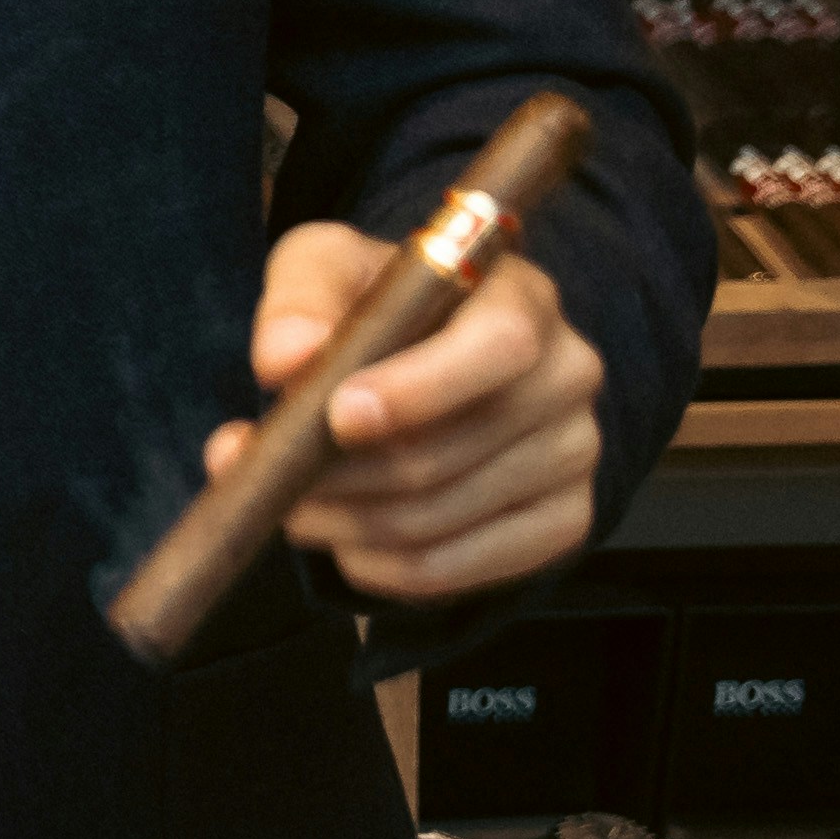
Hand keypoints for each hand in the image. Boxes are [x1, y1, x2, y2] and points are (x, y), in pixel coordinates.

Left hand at [213, 227, 604, 605]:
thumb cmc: (379, 307)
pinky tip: (342, 541)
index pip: (500, 346)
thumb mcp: (330, 269)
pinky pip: (456, 569)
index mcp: (523, 299)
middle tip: (267, 474)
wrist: (430, 363)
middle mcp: (566, 376)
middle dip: (340, 474)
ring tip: (290, 505)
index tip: (336, 416)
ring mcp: (572, 455)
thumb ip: (301, 300)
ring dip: (344, 523)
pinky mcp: (561, 522)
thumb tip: (285, 358)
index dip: (417, 390)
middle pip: (448, 450)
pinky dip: (380, 567)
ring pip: (438, 518)